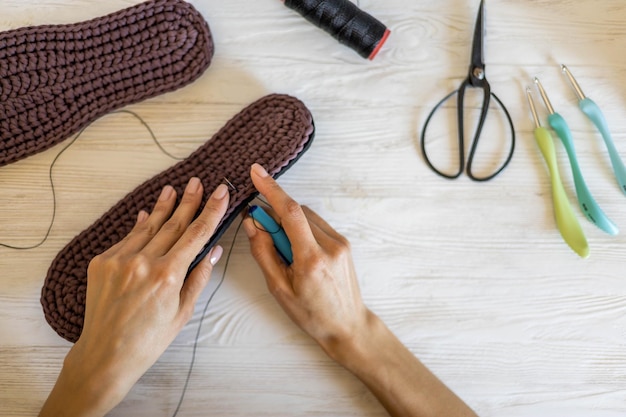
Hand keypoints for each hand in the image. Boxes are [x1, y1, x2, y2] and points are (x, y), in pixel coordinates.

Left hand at [40, 178, 228, 416]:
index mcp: (168, 275)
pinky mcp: (101, 262)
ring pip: (147, 226)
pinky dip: (139, 226)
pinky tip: (146, 214)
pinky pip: (126, 239)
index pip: (196, 234)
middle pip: (172, 224)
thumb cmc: (149, 339)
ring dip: (162, 207)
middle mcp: (143, 262)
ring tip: (172, 189)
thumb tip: (213, 250)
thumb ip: (198, 277)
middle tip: (197, 182)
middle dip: (188, 201)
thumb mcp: (183, 312)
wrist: (106, 354)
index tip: (220, 192)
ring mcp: (119, 260)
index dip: (211, 211)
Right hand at [243, 163, 367, 355]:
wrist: (347, 326)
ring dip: (288, 222)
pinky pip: (316, 224)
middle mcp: (330, 246)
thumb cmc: (311, 314)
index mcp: (312, 259)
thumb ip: (264, 252)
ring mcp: (340, 243)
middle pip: (296, 212)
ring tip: (283, 249)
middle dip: (275, 213)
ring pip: (306, 216)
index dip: (272, 189)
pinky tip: (297, 249)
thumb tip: (252, 222)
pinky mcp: (343, 243)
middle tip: (260, 229)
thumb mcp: (279, 289)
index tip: (257, 172)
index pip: (290, 213)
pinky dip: (301, 228)